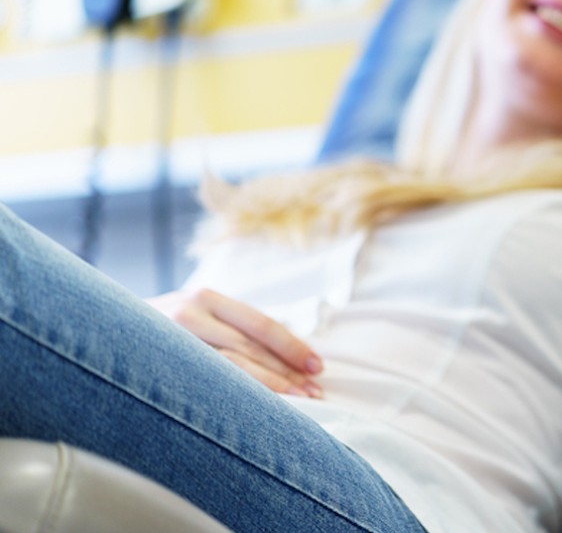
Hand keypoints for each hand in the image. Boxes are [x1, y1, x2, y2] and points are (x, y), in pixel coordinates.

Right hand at [147, 288, 324, 397]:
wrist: (94, 331)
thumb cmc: (159, 329)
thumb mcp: (194, 315)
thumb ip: (230, 329)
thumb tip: (286, 357)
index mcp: (203, 298)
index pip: (259, 324)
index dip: (291, 347)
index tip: (317, 366)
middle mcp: (186, 313)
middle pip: (249, 349)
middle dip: (286, 374)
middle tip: (316, 394)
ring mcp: (168, 341)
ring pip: (228, 370)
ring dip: (269, 389)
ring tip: (298, 405)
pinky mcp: (156, 365)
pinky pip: (204, 386)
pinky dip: (236, 399)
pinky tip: (256, 413)